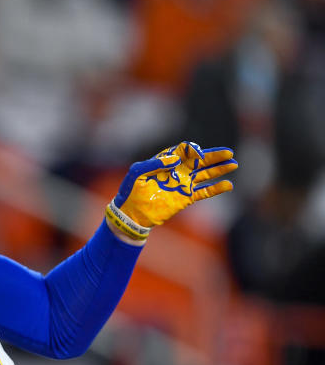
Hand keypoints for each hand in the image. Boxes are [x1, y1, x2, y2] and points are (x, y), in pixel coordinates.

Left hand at [114, 142, 236, 228]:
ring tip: (233, 164)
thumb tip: (176, 159)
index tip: (197, 154)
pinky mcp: (186, 198)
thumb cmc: (131, 191)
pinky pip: (204, 192)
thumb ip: (154, 163)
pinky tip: (228, 185)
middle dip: (214, 156)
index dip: (193, 150)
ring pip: (205, 174)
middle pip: (199, 160)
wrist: (132, 213)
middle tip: (228, 153)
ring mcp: (183, 184)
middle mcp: (177, 171)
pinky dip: (216, 189)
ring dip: (219, 169)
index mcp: (165, 162)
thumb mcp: (137, 173)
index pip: (184, 151)